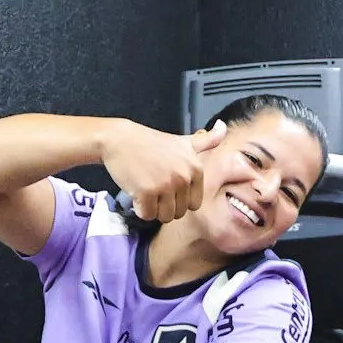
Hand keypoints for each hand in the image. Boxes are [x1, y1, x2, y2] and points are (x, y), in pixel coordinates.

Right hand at [101, 119, 227, 223]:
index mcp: (196, 168)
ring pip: (164, 216)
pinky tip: (136, 192)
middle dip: (165, 205)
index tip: (167, 185)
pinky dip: (140, 208)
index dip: (179, 199)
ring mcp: (166, 185)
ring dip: (153, 209)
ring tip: (146, 189)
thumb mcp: (183, 141)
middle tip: (154, 186)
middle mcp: (184, 177)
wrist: (119, 139)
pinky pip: (147, 215)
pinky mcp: (147, 192)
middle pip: (179, 212)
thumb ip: (206, 141)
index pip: (194, 204)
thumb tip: (223, 126)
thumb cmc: (150, 143)